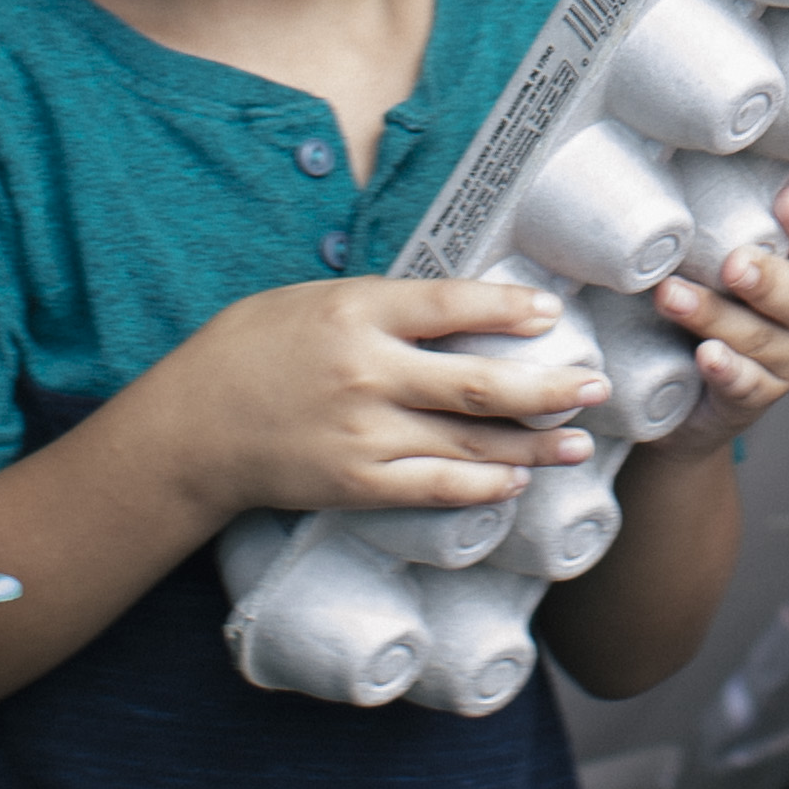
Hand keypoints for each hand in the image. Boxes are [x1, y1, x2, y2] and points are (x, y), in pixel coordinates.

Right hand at [149, 277, 599, 525]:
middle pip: (479, 382)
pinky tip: (517, 479)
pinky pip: (435, 490)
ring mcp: (364, 434)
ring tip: (579, 441)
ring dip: (533, 444)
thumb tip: (462, 305)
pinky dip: (482, 487)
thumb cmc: (254, 349)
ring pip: (469, 444)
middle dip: (549, 385)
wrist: (192, 426)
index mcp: (357, 311)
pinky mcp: (356, 483)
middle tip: (596, 385)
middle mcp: (368, 373)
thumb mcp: (316, 299)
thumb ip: (385, 304)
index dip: (510, 307)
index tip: (553, 312)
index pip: (452, 304)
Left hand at [651, 187, 788, 443]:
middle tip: (733, 263)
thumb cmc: (713, 315)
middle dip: (764, 279)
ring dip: (714, 316)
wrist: (692, 402)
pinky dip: (726, 369)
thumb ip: (720, 238)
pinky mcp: (757, 400)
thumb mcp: (723, 275)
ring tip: (672, 297)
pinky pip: (744, 385)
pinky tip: (707, 356)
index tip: (786, 199)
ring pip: (758, 339)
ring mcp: (788, 365)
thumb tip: (679, 175)